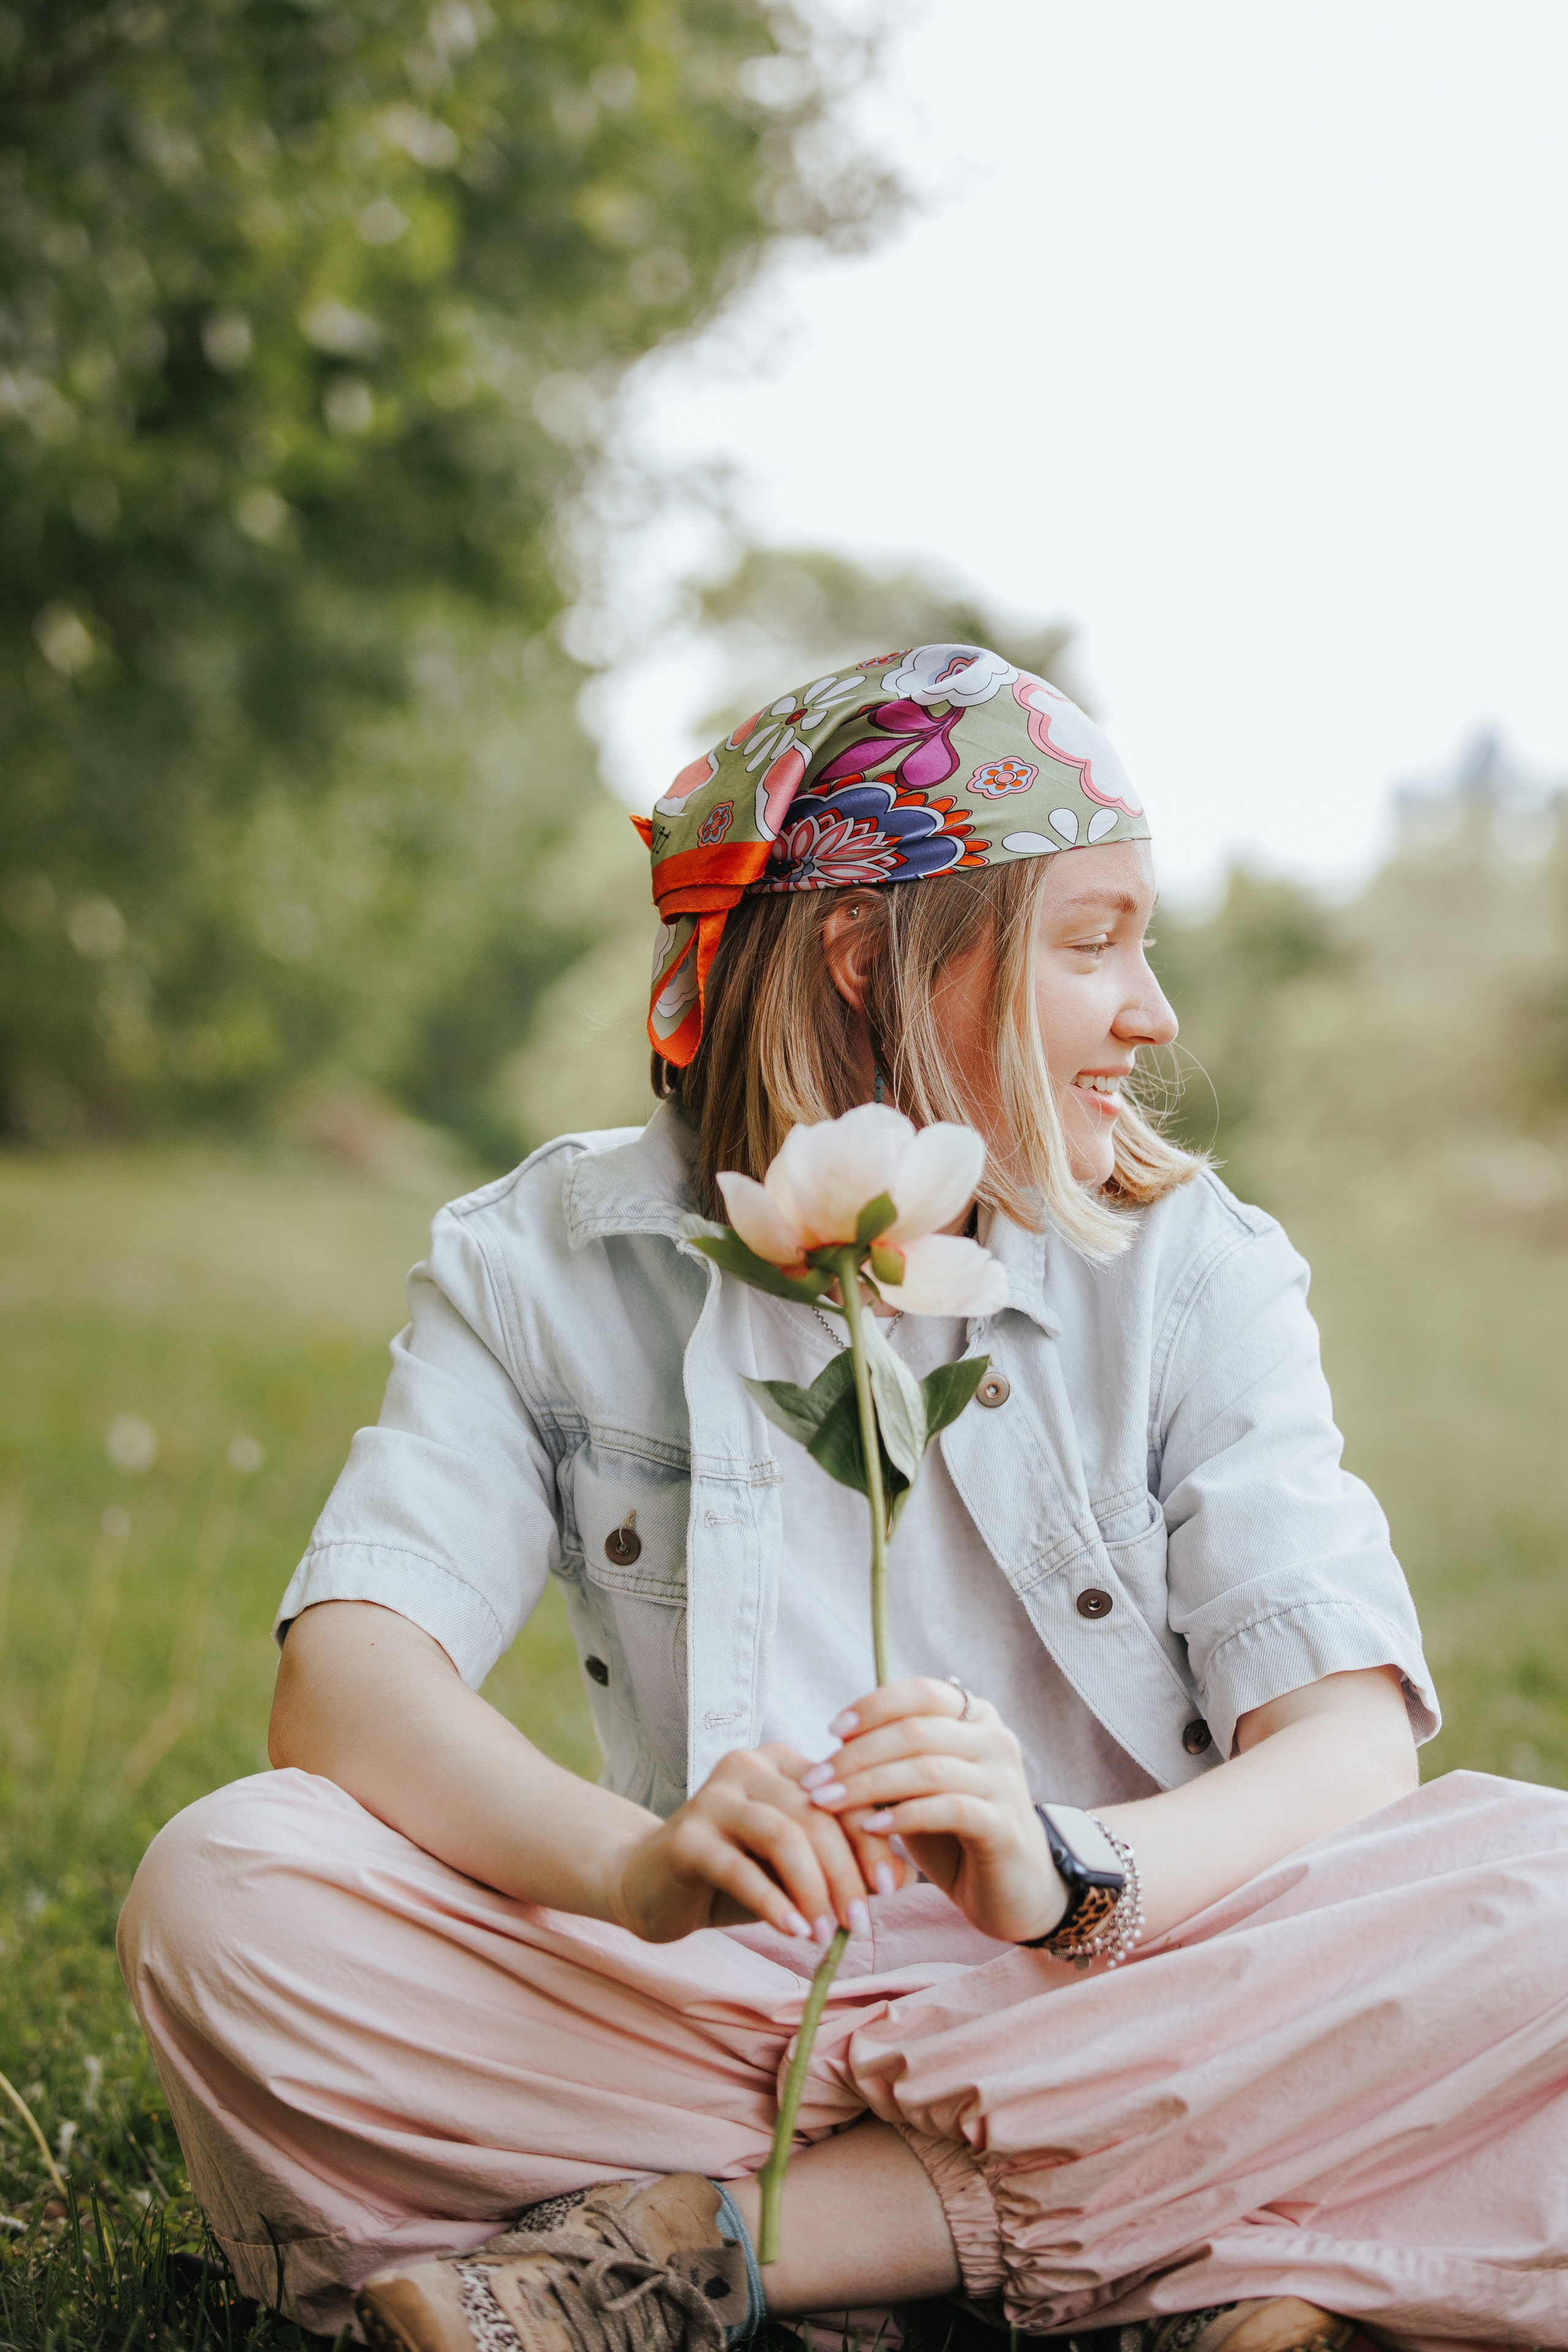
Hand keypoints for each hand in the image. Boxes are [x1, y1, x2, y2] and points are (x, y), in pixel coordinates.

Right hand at [607, 1742, 902, 1947]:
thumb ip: (846, 1864)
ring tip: (825, 1934)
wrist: (652, 1887)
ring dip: (813, 1889)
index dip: (873, 1840)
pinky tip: (792, 1932)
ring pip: (783, 1835)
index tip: (890, 1889)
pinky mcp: (686, 1835)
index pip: (844, 1794)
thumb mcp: (796, 1869)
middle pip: (817, 1815)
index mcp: (784, 1764)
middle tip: (858, 1924)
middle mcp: (750, 1767)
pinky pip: (739, 1867)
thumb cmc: (736, 1877)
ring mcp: (714, 1796)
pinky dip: (773, 1902)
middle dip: (846, 1873)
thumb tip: (906, 1875)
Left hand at [802, 1677, 1067, 1944]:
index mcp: (976, 1717)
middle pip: (915, 1731)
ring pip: (926, 1768)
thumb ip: (893, 1759)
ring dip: (868, 1785)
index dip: (873, 1707)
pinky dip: (903, 1815)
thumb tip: (838, 1743)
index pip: (921, 1692)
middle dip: (857, 1755)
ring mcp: (1004, 1781)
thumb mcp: (919, 1788)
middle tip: (814, 1780)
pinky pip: (947, 1808)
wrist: (1011, 1891)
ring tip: (828, 1803)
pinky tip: (870, 1828)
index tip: (832, 1731)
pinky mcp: (1005, 1825)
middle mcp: (996, 1739)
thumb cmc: (954, 1833)